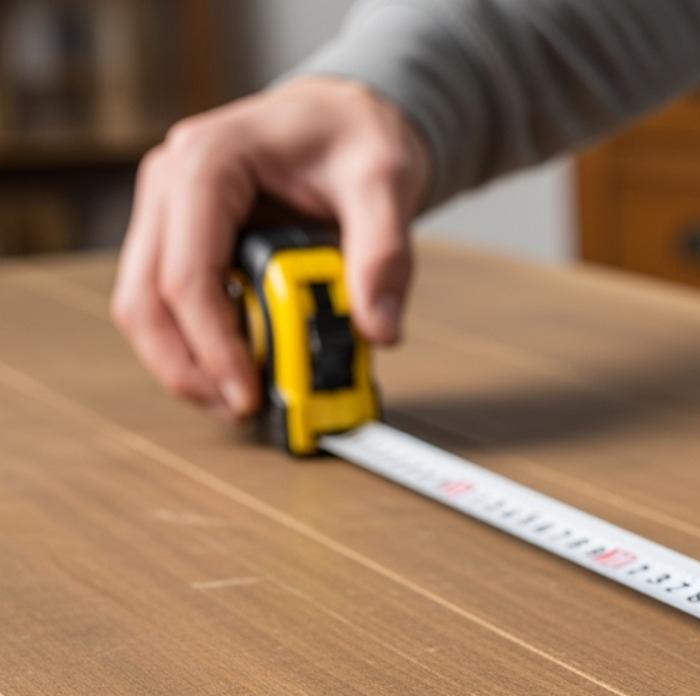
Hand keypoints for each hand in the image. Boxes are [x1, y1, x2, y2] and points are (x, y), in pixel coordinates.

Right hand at [111, 77, 430, 420]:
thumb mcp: (387, 184)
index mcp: (208, 161)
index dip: (213, 343)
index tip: (249, 391)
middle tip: (241, 409)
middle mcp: (171, 183)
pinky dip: (198, 343)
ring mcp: (168, 212)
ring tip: (242, 399)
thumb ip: (385, 255)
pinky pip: (170, 302)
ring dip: (186, 362)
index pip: (188, 272)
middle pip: (146, 297)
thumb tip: (380, 329)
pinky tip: (240, 368)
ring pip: (145, 305)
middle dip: (188, 366)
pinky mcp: (181, 237)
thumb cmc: (358, 135)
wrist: (349, 116)